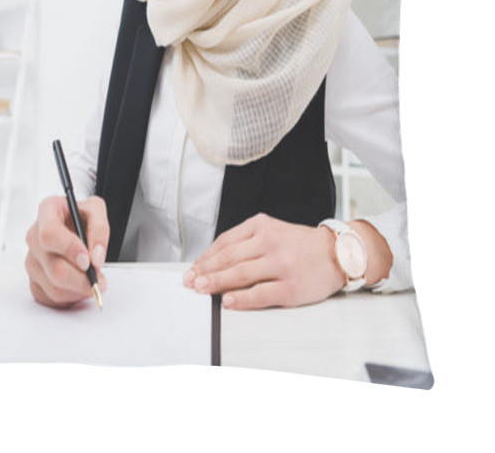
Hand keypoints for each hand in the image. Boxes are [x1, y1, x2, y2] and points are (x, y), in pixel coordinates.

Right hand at [24, 195, 109, 307]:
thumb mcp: (96, 210)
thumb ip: (99, 230)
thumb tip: (96, 257)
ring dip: (79, 289)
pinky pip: (52, 299)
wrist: (76, 228)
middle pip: (53, 267)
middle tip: (99, 279)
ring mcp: (32, 260)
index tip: (88, 260)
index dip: (69, 249)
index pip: (49, 234)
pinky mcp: (34, 280)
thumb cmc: (81, 217)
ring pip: (54, 287)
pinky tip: (78, 285)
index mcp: (46, 212)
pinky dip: (70, 297)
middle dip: (81, 278)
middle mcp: (34, 236)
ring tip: (91, 280)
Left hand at [183, 212, 344, 309]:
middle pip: (229, 258)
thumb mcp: (271, 231)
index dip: (205, 257)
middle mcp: (269, 242)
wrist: (338, 252)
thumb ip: (245, 242)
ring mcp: (281, 264)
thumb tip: (214, 262)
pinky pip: (260, 293)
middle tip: (190, 281)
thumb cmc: (300, 245)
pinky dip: (241, 299)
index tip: (192, 269)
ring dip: (216, 283)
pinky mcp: (291, 286)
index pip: (225, 242)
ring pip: (240, 274)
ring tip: (201, 290)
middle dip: (205, 271)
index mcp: (261, 226)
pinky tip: (228, 301)